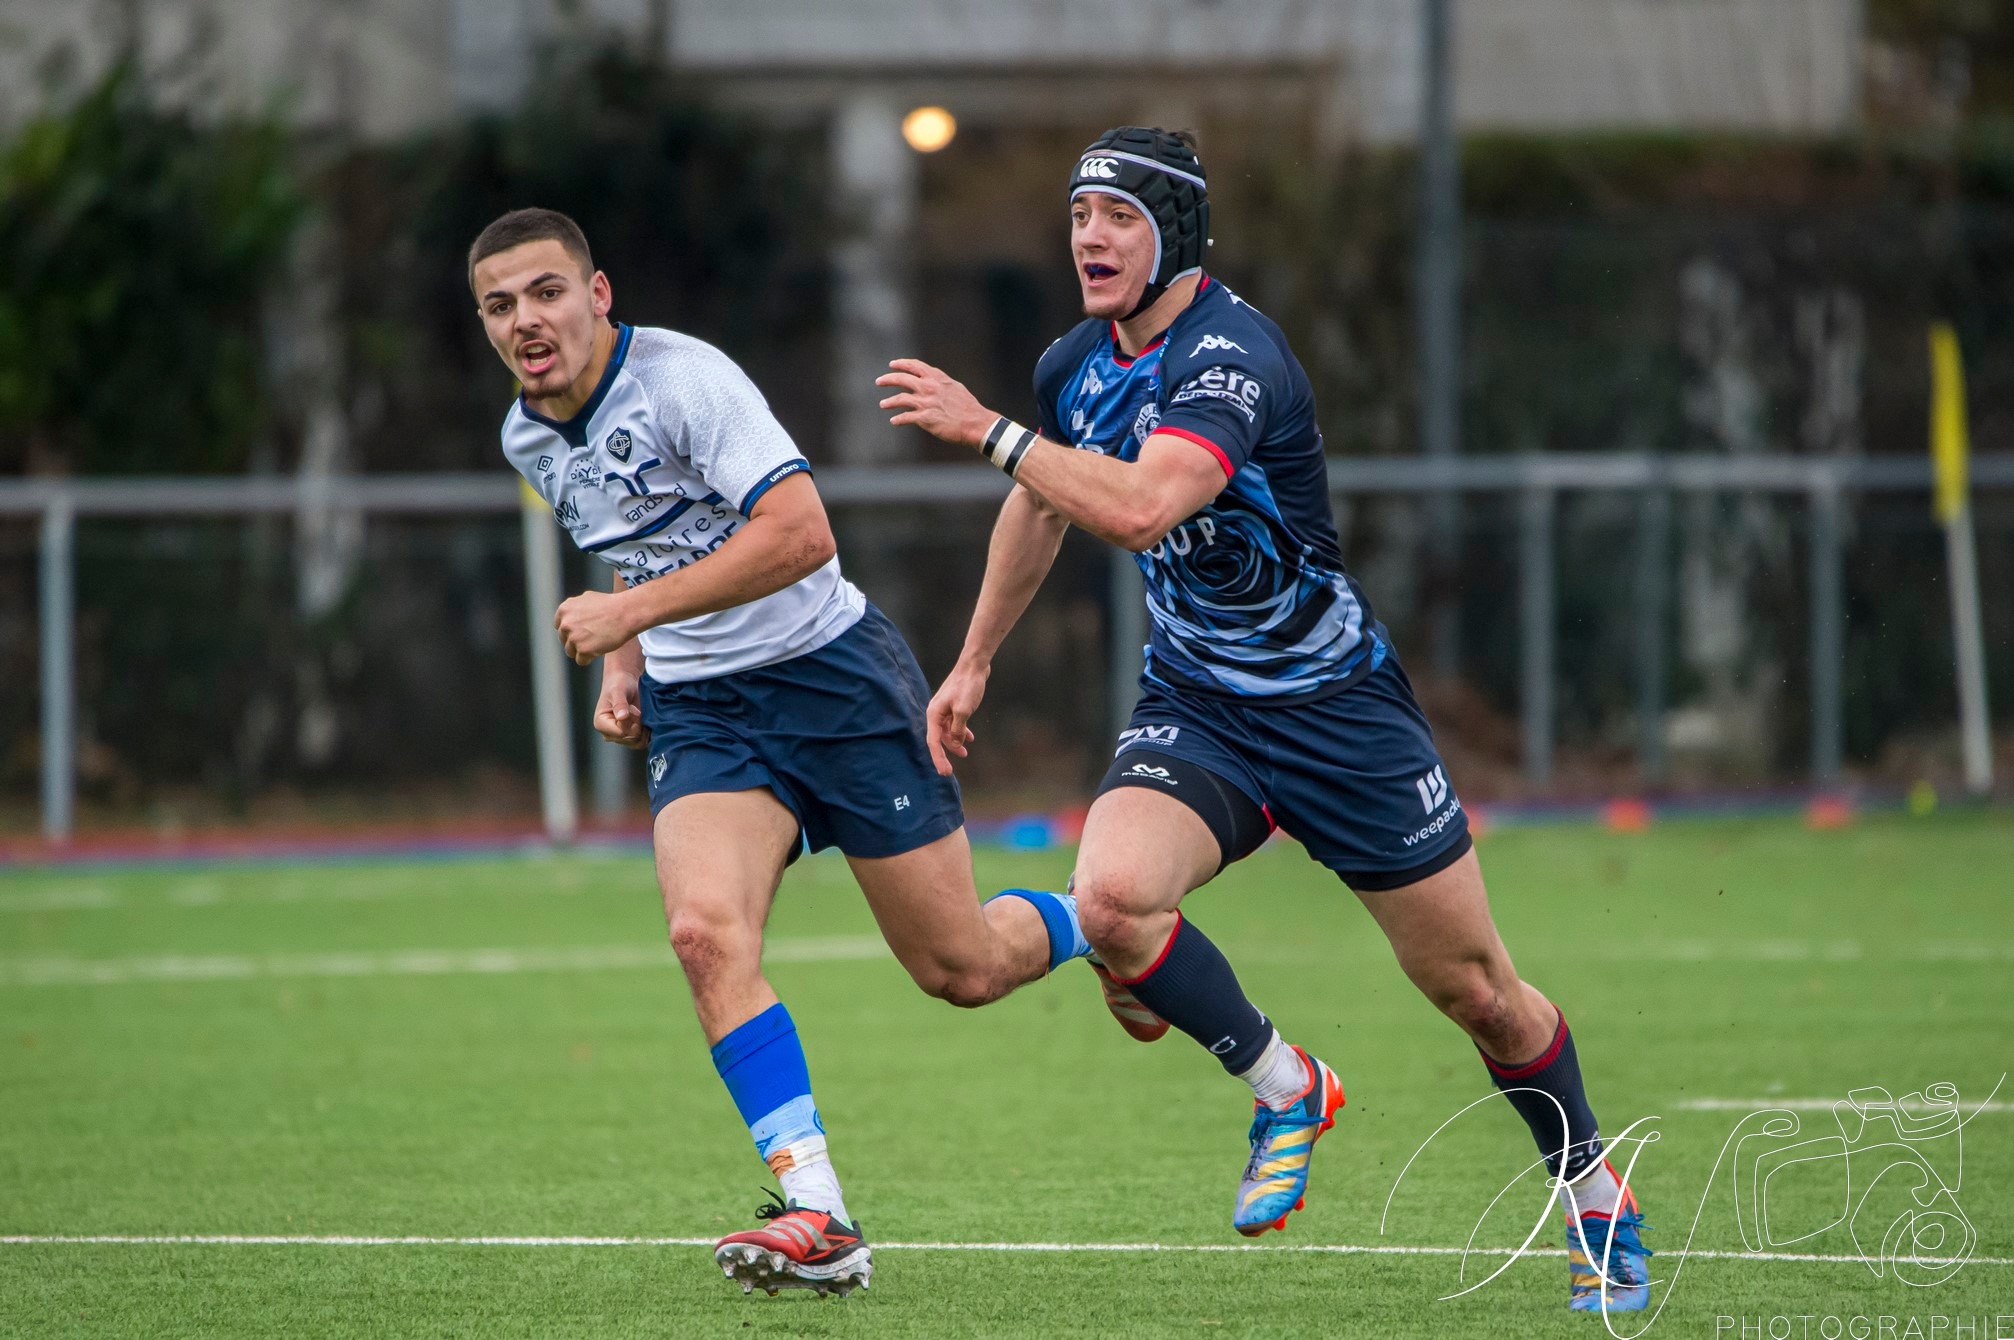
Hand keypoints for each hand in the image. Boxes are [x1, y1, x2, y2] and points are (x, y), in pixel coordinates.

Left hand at [554, 589, 634, 665]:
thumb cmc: (611, 605)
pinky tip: (599, 650)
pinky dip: (589, 658)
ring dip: (582, 650)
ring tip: (597, 644)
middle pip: (564, 640)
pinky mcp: (583, 650)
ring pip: (570, 651)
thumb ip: (575, 608)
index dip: (572, 630)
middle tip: (593, 637)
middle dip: (576, 640)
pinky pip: (581, 661)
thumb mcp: (587, 598)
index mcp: (564, 610)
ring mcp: (573, 638)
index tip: (583, 630)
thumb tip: (569, 614)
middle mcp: (565, 624)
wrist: (625, 613)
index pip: (560, 626)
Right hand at [592, 672, 647, 749]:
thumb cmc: (619, 684)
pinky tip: (645, 719)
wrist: (626, 682)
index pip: (622, 732)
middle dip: (638, 723)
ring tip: (639, 713)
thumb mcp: (618, 691)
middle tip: (635, 709)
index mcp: (601, 724)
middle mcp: (608, 734)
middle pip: (631, 738)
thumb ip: (620, 704)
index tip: (631, 707)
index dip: (632, 721)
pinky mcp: (630, 737)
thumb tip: (622, 717)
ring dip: (643, 728)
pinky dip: (648, 732)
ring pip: (638, 742)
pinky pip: (643, 742)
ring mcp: (620, 737)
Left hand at [876, 358, 996, 450]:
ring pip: (900, 399)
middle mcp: (929, 387)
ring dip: (889, 402)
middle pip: (902, 379)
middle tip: (879, 381)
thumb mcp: (954, 387)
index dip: (901, 364)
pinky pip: (906, 418)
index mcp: (936, 378)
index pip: (914, 366)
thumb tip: (931, 381)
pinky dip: (898, 419)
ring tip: (883, 404)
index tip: (892, 365)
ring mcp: (926, 403)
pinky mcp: (925, 419)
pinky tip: (894, 421)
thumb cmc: (968, 406)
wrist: (975, 423)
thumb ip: (940, 383)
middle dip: (888, 379)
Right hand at [925, 660, 988, 775]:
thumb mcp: (964, 711)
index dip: (938, 758)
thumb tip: (956, 744)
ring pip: (947, 732)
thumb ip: (958, 729)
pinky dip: (961, 731)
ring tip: (965, 754)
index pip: (934, 742)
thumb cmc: (968, 686)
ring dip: (955, 743)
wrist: (974, 666)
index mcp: (934, 714)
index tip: (945, 772)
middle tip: (949, 772)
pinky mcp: (953, 706)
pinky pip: (954, 723)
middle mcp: (936, 712)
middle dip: (945, 754)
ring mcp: (945, 709)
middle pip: (938, 739)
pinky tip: (970, 738)